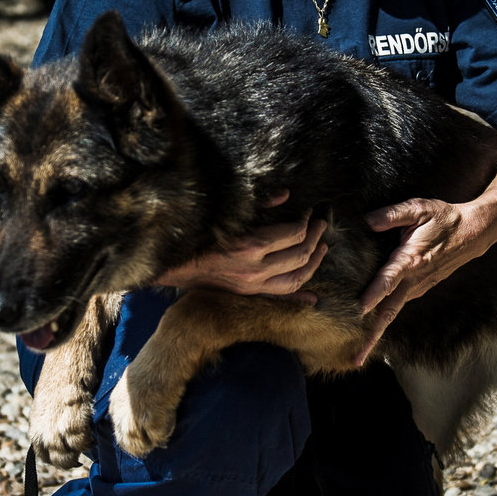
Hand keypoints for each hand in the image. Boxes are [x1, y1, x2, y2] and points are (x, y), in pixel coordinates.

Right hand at [157, 190, 326, 300]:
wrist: (174, 264)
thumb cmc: (199, 234)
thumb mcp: (228, 215)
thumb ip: (259, 205)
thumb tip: (285, 196)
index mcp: (251, 245)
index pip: (294, 233)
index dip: (306, 221)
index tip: (307, 213)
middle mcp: (255, 269)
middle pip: (299, 255)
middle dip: (315, 238)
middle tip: (321, 226)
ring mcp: (252, 285)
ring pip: (295, 278)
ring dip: (313, 263)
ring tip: (322, 249)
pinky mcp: (248, 294)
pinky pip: (279, 298)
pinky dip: (298, 297)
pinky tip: (313, 299)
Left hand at [353, 198, 480, 366]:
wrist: (473, 232)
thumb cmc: (444, 218)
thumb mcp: (419, 208)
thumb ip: (391, 214)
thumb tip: (366, 221)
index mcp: (410, 259)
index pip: (388, 279)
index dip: (373, 294)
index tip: (359, 309)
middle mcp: (414, 279)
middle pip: (388, 312)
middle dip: (372, 337)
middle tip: (356, 358)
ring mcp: (418, 287)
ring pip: (392, 313)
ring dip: (375, 332)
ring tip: (357, 352)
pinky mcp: (421, 289)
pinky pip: (398, 306)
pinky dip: (384, 318)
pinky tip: (370, 327)